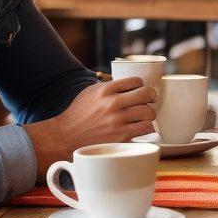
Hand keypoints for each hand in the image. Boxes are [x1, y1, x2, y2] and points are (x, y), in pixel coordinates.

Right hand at [24, 78, 157, 176]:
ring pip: (149, 112)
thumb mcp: (90, 92)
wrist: (66, 137)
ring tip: (144, 116)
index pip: (136, 81)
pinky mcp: (121, 137)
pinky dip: (147, 128)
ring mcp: (117, 121)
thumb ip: (108, 86)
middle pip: (146, 94)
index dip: (141, 85)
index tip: (141, 90)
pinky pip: (145, 128)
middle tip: (150, 100)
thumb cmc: (78, 114)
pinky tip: (142, 127)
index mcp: (105, 90)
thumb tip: (126, 83)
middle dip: (152, 96)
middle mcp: (113, 103)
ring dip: (149, 114)